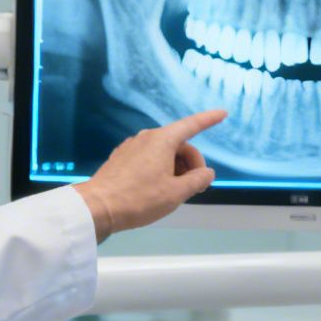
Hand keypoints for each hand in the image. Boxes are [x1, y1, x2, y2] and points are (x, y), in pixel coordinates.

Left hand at [73, 109, 225, 239]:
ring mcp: (131, 147)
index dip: (209, 120)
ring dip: (176, 168)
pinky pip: (149, 158)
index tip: (222, 113)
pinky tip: (157, 189)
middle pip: (179, 144)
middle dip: (192, 163)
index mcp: (162, 140)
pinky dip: (160, 169)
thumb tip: (207, 172)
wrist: (98, 207)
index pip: (192, 125)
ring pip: (164, 152)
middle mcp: (146, 137)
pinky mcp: (121, 158)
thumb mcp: (176, 193)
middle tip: (195, 188)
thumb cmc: (139, 199)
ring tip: (174, 192)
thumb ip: (197, 180)